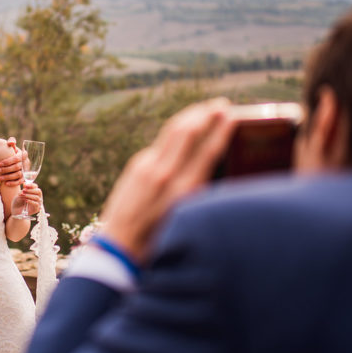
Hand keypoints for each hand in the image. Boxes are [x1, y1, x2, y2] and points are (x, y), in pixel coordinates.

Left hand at [0, 137, 25, 186]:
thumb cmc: (10, 153)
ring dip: (8, 177)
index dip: (8, 161)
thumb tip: (11, 143)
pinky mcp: (25, 178)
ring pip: (18, 175)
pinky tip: (6, 184)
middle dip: (6, 169)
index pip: (17, 158)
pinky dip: (13, 183)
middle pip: (17, 167)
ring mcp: (26, 171)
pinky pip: (20, 181)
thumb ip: (11, 142)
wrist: (13, 161)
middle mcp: (26, 162)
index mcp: (23, 154)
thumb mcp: (11, 147)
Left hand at [11, 182, 42, 216]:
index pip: (36, 186)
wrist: (15, 211)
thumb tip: (25, 183)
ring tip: (23, 195)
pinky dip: (31, 201)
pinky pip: (36, 204)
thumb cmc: (18, 202)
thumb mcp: (19, 194)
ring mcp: (38, 203)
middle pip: (38, 191)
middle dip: (30, 190)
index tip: (25, 185)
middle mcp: (38, 197)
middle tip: (24, 190)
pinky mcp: (36, 209)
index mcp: (34, 192)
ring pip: (37, 197)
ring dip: (29, 195)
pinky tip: (26, 200)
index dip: (31, 185)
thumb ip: (23, 190)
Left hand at [100, 99, 235, 261]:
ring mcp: (147, 167)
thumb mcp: (186, 220)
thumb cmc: (159, 242)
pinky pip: (161, 143)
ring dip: (191, 115)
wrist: (118, 249)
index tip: (233, 116)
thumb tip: (214, 166)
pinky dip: (177, 131)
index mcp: (182, 190)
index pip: (207, 150)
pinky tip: (185, 127)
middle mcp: (164, 174)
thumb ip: (198, 192)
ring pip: (172, 131)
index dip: (222, 129)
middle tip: (223, 104)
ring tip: (206, 108)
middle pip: (187, 131)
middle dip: (206, 113)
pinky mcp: (136, 166)